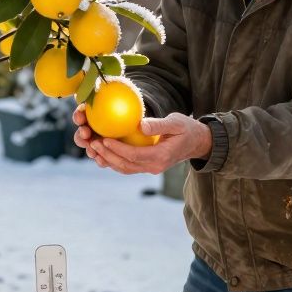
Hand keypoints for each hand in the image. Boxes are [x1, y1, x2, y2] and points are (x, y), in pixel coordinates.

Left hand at [86, 112, 212, 174]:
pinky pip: (128, 167)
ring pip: (125, 168)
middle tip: (93, 143)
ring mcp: (151, 168)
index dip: (118, 149)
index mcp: (161, 156)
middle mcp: (155, 166)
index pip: (135, 155)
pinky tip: (104, 152)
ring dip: (108, 160)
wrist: (197, 143)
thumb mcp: (176, 122)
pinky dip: (114, 161)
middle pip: (126, 165)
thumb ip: (159, 124)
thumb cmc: (187, 129)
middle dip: (108, 155)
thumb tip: (141, 125)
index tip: (104, 139)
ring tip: (94, 148)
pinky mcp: (147, 166)